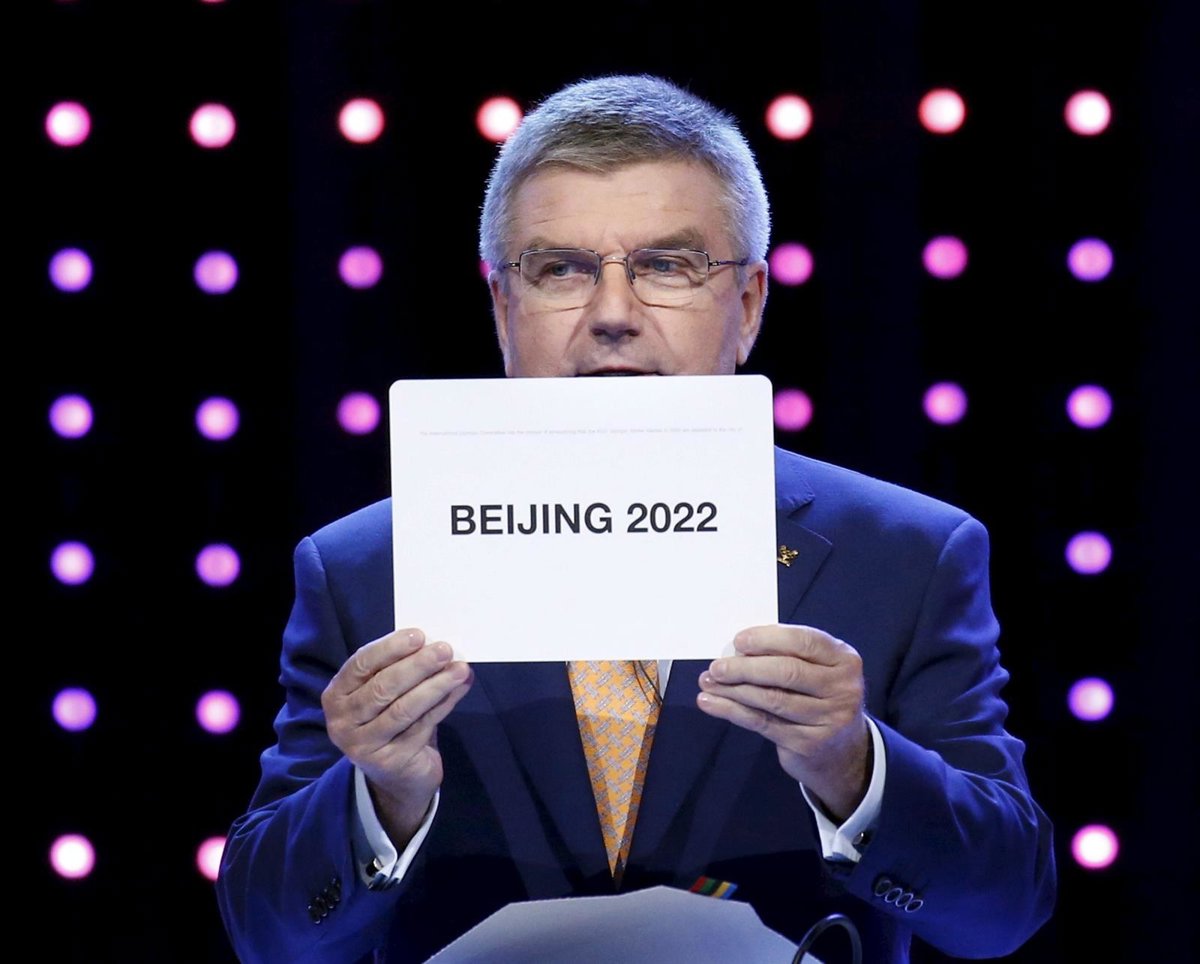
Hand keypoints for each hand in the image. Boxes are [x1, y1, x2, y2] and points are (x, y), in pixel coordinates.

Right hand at [322, 628, 472, 845]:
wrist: (397, 777)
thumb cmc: (391, 723)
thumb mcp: (386, 695)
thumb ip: (400, 670)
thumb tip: (436, 645)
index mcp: (336, 695)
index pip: (361, 664)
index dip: (390, 648)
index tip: (419, 635)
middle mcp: (342, 721)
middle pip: (383, 686)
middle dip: (418, 665)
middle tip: (445, 650)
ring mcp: (363, 745)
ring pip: (404, 708)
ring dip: (436, 685)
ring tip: (460, 669)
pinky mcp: (389, 761)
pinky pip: (421, 726)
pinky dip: (444, 704)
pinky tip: (459, 689)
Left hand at [696, 624, 869, 820]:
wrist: (840, 750)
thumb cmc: (817, 695)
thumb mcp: (815, 669)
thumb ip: (786, 655)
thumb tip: (735, 650)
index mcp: (844, 659)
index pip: (804, 642)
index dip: (768, 639)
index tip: (738, 641)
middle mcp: (843, 688)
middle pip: (787, 672)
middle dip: (746, 668)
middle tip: (716, 667)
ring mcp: (829, 719)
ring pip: (772, 699)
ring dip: (733, 690)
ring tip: (707, 683)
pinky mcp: (809, 743)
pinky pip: (763, 722)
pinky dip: (732, 711)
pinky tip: (711, 703)